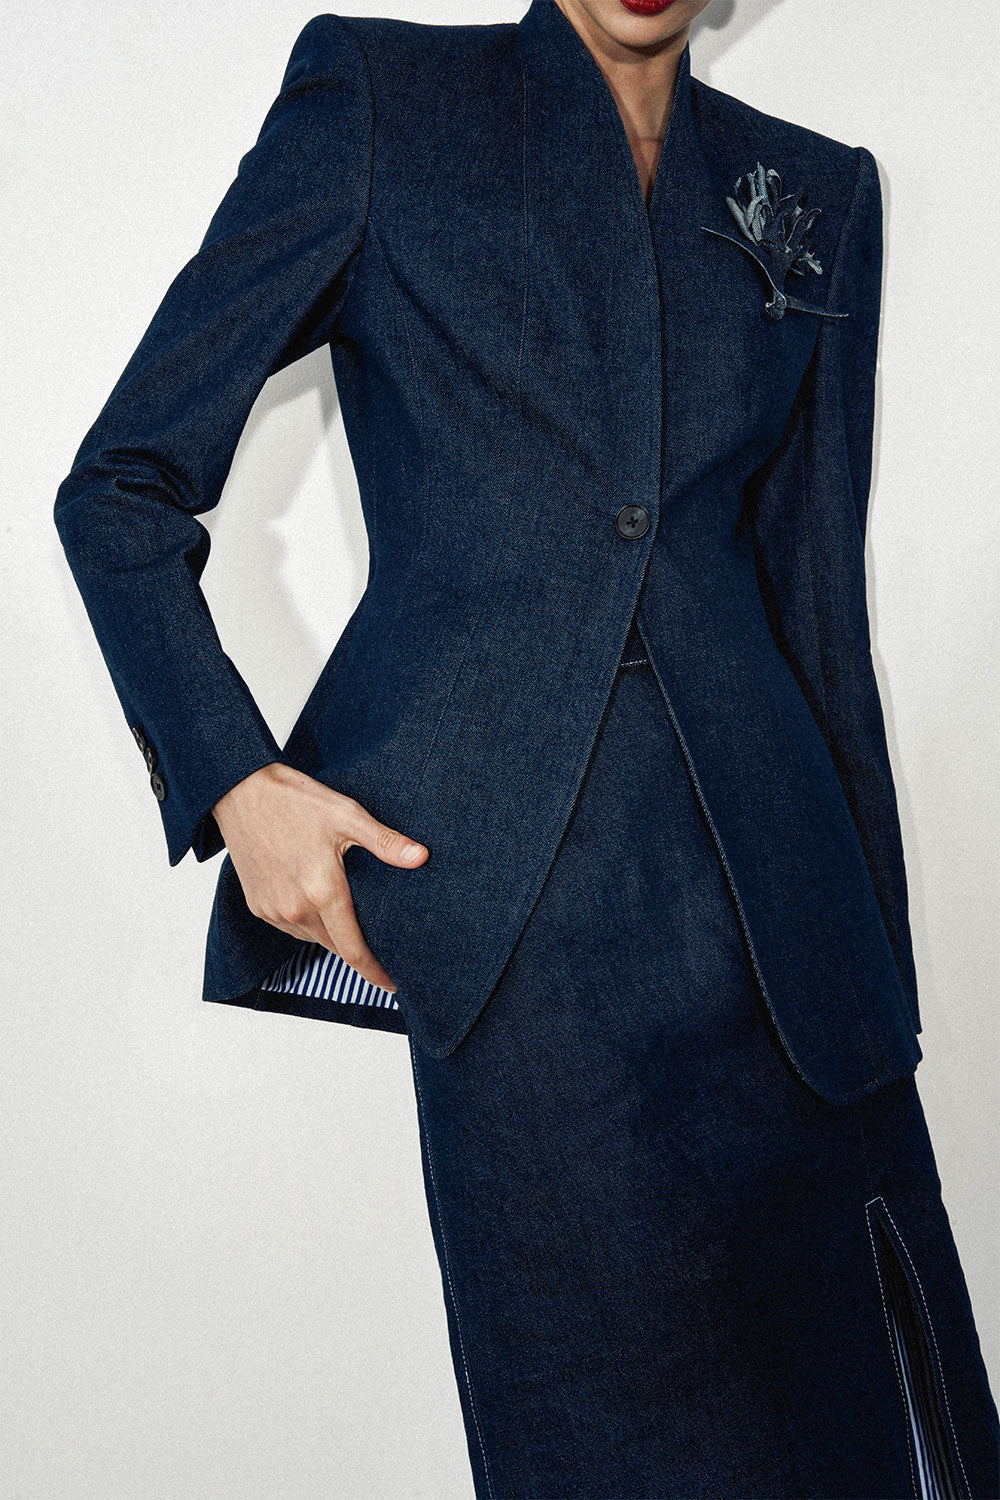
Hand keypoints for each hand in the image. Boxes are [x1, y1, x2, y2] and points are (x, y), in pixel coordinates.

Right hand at [211, 762, 427, 992]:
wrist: (240, 792)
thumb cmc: (294, 800)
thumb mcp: (347, 815)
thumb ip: (385, 842)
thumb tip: (421, 857)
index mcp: (323, 892)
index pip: (354, 950)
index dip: (375, 972)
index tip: (392, 986)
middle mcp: (296, 909)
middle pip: (335, 946)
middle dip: (357, 950)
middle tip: (380, 945)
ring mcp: (273, 910)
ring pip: (313, 937)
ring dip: (332, 933)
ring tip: (349, 917)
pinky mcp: (257, 905)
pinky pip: (291, 926)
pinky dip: (308, 922)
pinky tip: (317, 902)